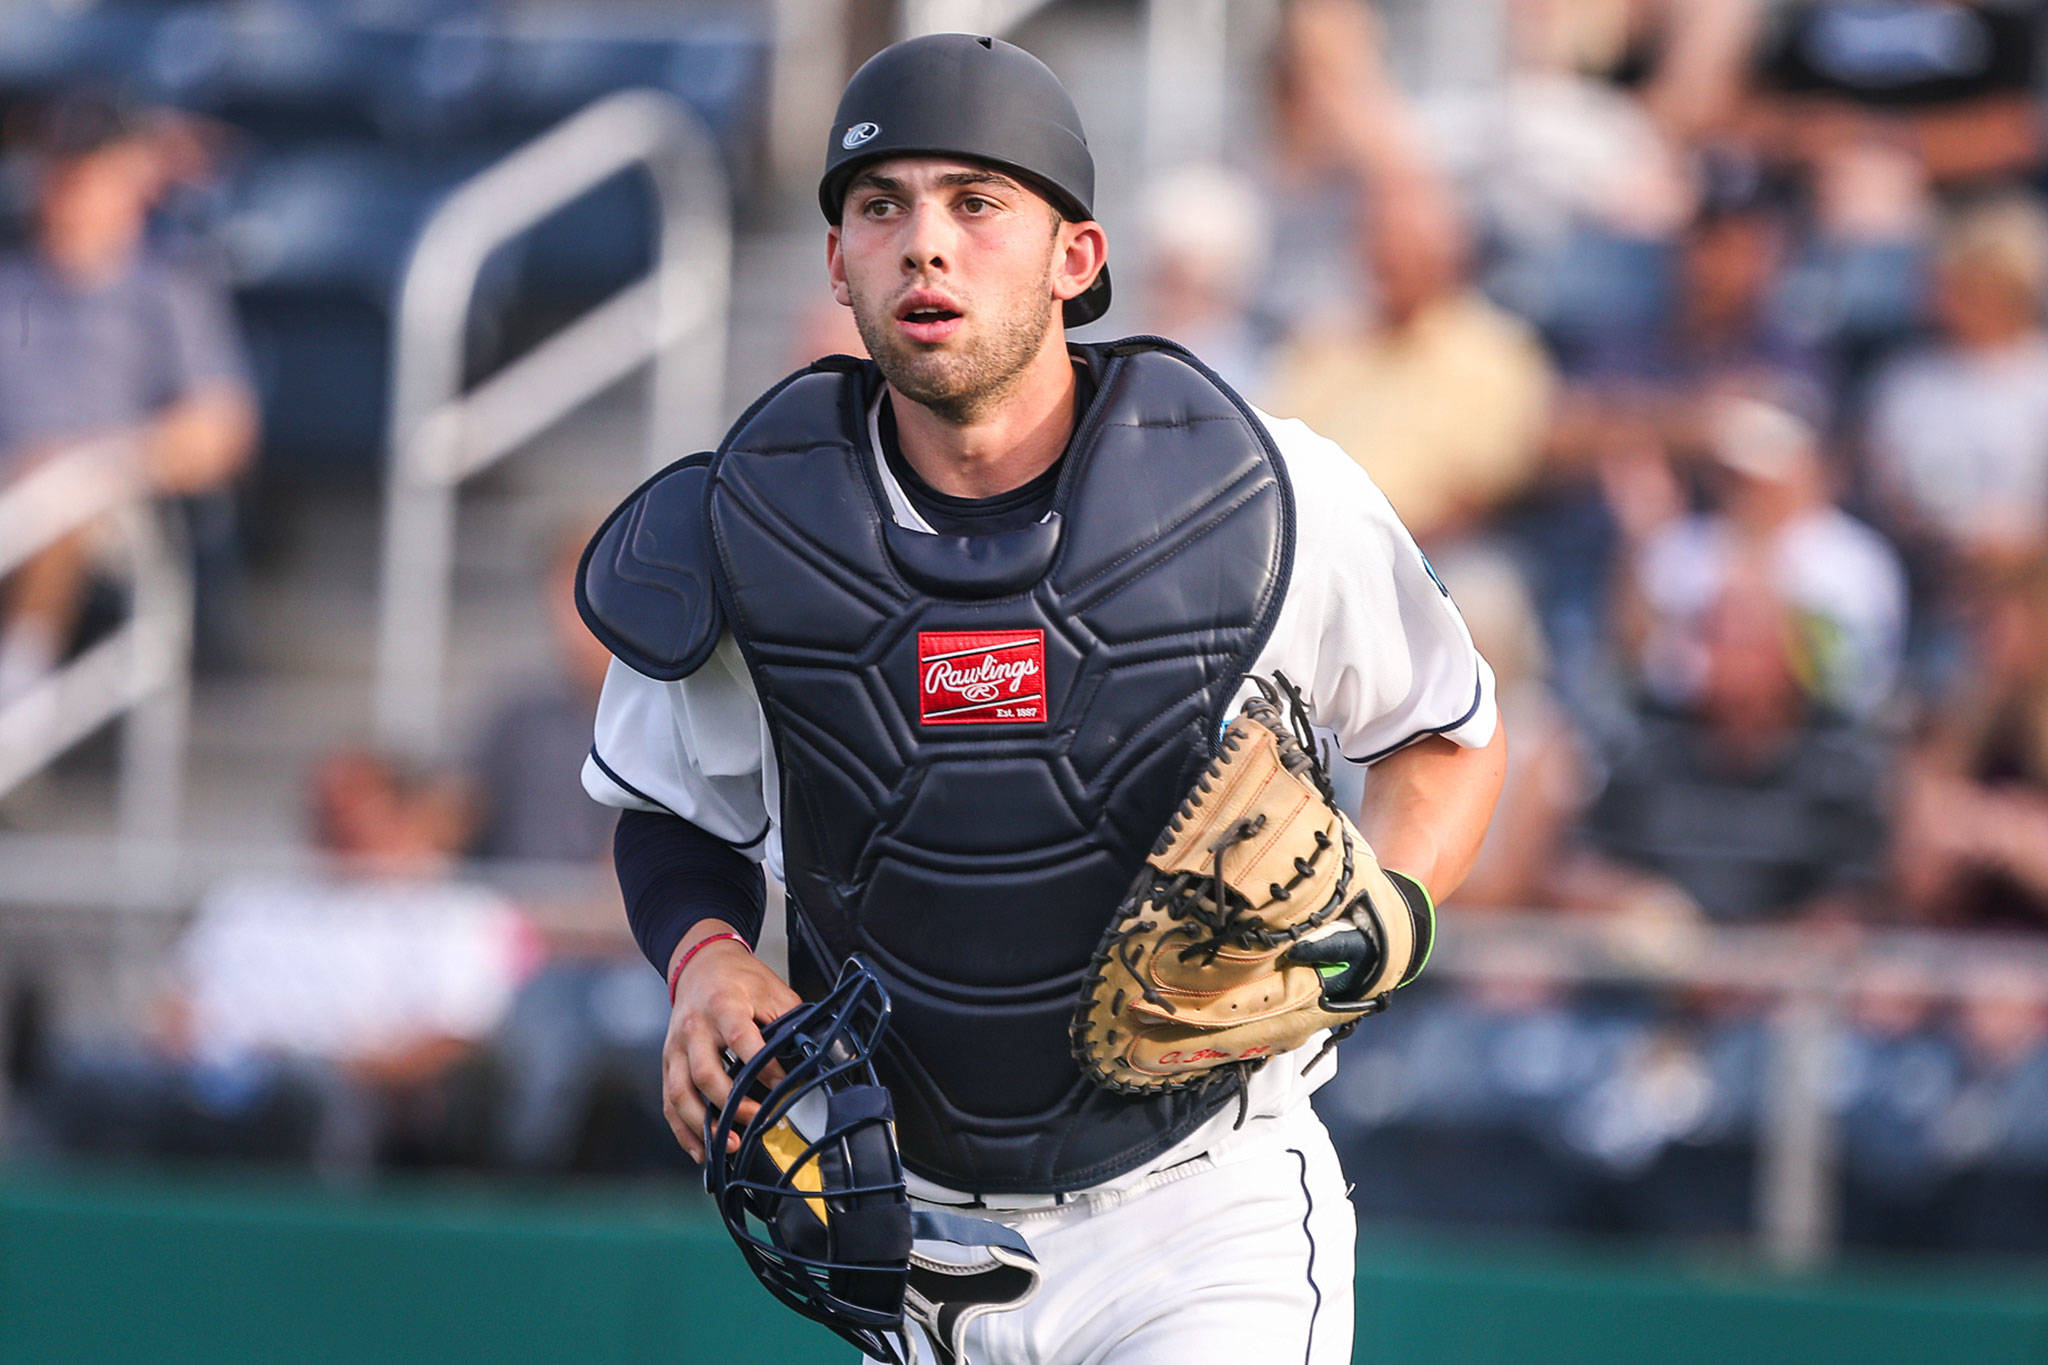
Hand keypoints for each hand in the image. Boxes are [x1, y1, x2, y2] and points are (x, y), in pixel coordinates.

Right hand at [662, 928, 802, 1162]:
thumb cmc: (741, 980)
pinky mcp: (668, 1062)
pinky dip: (683, 1130)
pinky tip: (700, 1149)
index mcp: (724, 1005)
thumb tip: (812, 1057)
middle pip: (706, 1073)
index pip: (741, 1040)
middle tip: (759, 1120)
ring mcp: (676, 1047)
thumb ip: (790, 1023)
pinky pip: (670, 1101)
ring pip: (681, 1093)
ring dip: (704, 1125)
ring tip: (729, 1145)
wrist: (702, 964)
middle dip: (732, 1105)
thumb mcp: (773, 991)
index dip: (762, 1068)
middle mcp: (695, 1027)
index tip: (783, 1087)